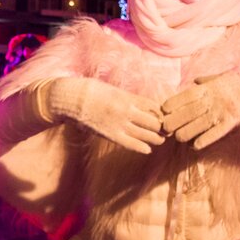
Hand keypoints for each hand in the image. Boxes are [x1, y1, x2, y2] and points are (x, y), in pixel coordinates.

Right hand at [44, 77, 164, 153]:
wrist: (72, 99)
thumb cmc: (90, 91)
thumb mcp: (112, 89)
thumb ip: (126, 97)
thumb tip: (136, 102)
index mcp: (128, 97)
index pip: (153, 106)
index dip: (161, 112)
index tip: (164, 116)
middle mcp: (127, 110)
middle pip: (153, 121)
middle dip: (162, 126)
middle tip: (167, 130)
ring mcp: (120, 124)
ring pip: (145, 133)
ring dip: (155, 138)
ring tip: (160, 140)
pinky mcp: (111, 135)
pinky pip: (130, 143)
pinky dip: (141, 147)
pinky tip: (147, 150)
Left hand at [161, 66, 239, 150]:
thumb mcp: (221, 76)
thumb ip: (207, 80)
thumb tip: (195, 81)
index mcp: (208, 88)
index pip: (186, 96)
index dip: (173, 103)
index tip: (163, 110)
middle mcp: (212, 99)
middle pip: (189, 112)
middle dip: (175, 120)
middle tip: (164, 129)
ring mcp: (222, 110)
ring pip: (200, 124)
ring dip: (186, 132)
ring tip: (178, 138)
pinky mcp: (232, 120)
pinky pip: (216, 132)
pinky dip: (205, 140)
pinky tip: (195, 146)